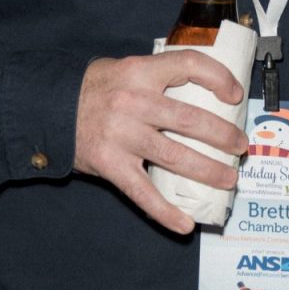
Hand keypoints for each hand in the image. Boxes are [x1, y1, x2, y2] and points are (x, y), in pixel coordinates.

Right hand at [74, 52, 244, 233]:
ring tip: (229, 179)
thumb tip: (204, 91)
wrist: (48, 109)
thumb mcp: (125, 69)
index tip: (235, 95)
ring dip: (208, 171)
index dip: (219, 78)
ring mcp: (122, 135)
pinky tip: (185, 224)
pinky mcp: (110, 164)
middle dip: (224, 136)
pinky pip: (143, 193)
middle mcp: (133, 102)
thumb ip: (158, 77)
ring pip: (176, 156)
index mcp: (140, 72)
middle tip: (240, 146)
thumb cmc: (94, 89)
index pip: (190, 65)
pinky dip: (166, 212)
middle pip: (191, 120)